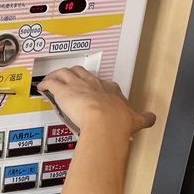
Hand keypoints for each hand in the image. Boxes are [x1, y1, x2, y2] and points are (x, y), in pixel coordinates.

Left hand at [37, 66, 155, 135]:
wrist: (106, 122)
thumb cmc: (118, 121)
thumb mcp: (136, 119)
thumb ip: (143, 118)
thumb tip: (151, 118)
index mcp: (110, 89)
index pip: (102, 83)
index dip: (96, 86)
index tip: (93, 90)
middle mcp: (93, 84)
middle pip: (81, 72)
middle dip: (74, 74)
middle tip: (69, 80)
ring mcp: (77, 85)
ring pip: (64, 73)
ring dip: (57, 75)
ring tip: (52, 80)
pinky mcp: (63, 91)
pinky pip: (51, 82)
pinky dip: (45, 83)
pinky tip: (42, 87)